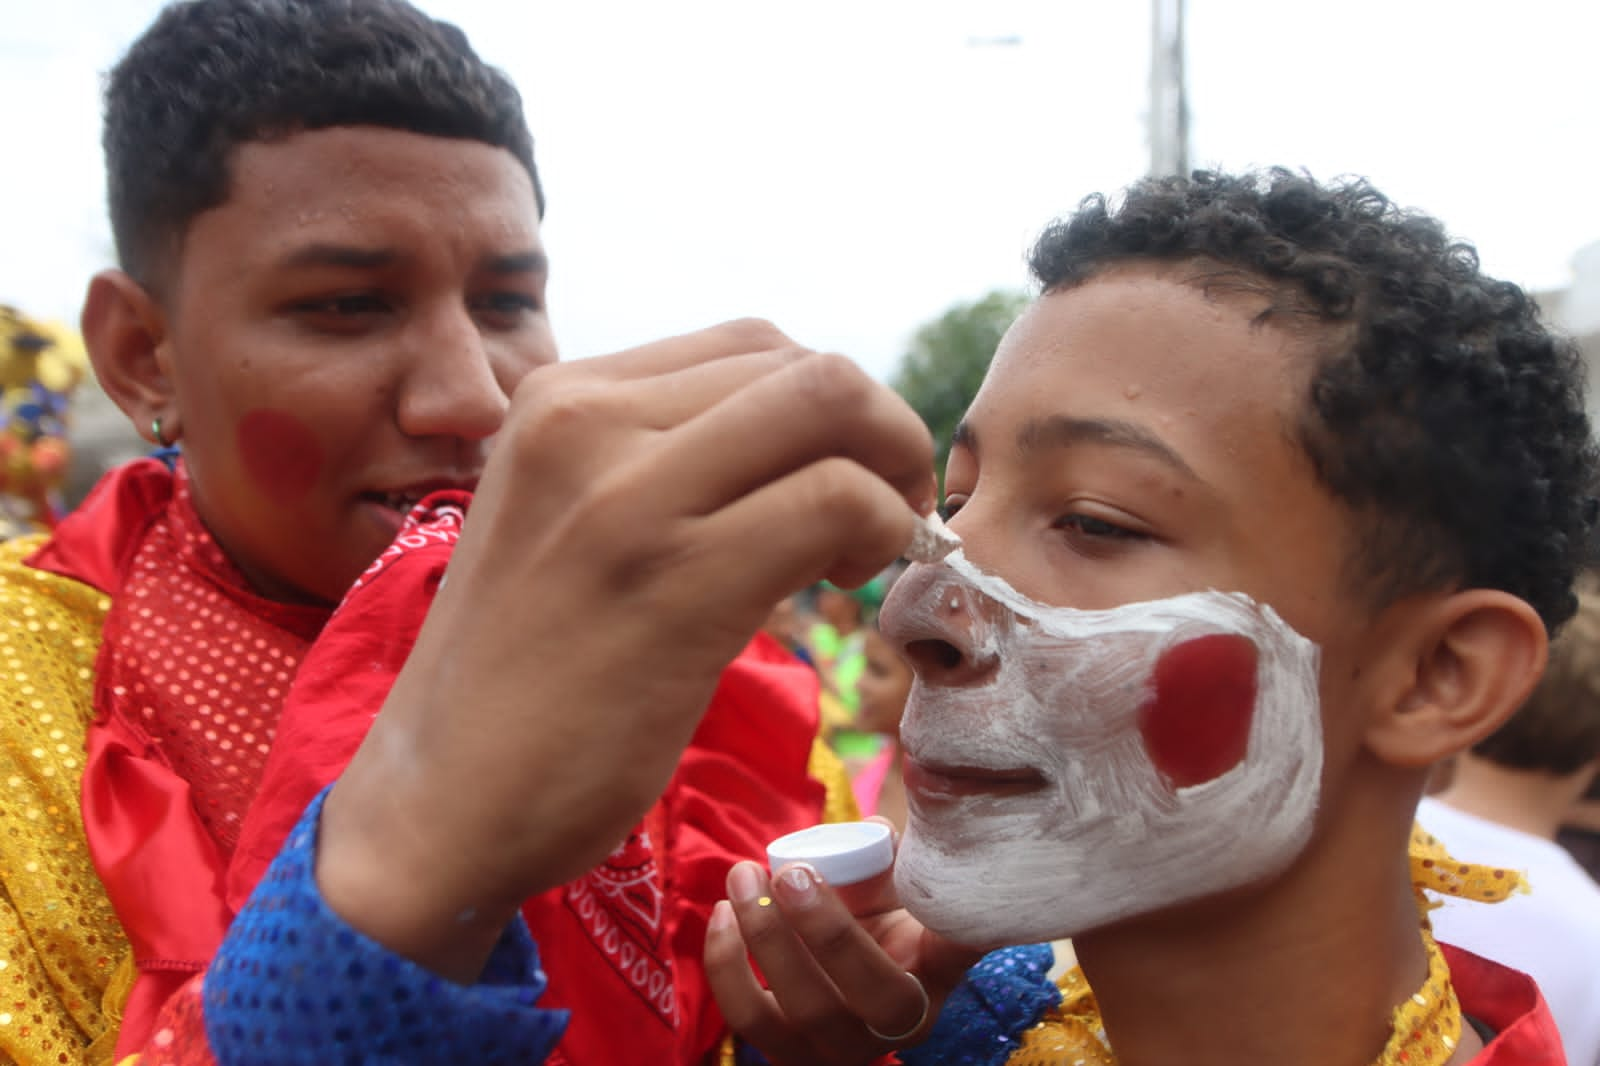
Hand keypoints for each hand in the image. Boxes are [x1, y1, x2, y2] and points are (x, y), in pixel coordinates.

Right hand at [318, 321, 937, 978]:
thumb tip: (800, 443)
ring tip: (862, 553)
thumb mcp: (563, 520)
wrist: (438, 804)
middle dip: (878, 431)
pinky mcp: (677, 580)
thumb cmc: (518, 678)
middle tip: (883, 511)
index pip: (748, 345)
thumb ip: (654, 462)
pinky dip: (879, 529)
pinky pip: (835, 498)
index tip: (838, 478)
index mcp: (558, 397)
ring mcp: (628, 494)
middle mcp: (585, 418)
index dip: (826, 409)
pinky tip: (847, 584)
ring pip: (831, 407)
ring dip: (888, 475)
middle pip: (804, 364)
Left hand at [705, 844, 981, 1064]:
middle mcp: (893, 1026)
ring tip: (745, 876)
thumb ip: (887, 860)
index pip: (956, 953)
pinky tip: (723, 912)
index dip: (958, 929)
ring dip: (767, 936)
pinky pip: (749, 1015)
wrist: (829, 984)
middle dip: (828, 929)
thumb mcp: (889, 894)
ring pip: (806, 1009)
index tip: (949, 893)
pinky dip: (727, 960)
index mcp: (931, 975)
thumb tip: (871, 830)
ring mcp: (837, 1049)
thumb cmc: (868, 925)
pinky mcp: (784, 1055)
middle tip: (793, 872)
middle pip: (873, 994)